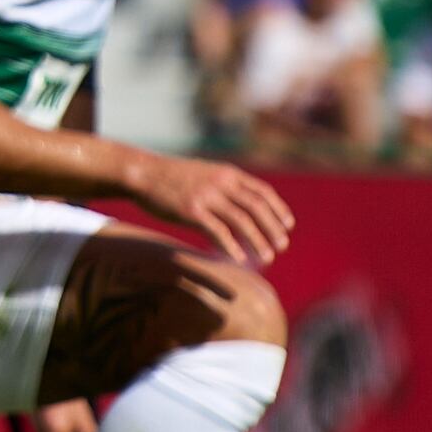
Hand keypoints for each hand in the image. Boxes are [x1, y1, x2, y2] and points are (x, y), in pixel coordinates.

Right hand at [123, 152, 296, 264]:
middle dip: (272, 228)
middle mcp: (221, 183)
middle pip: (257, 207)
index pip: (262, 191)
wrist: (143, 172)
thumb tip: (244, 205)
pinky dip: (231, 246)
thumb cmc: (173, 177)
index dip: (278, 209)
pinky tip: (238, 259)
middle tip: (282, 246)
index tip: (288, 225)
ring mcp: (206, 196)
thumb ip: (225, 185)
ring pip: (242, 221)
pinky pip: (218, 231)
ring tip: (267, 257)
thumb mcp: (205, 173)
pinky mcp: (191, 211)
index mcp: (227, 173)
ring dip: (258, 241)